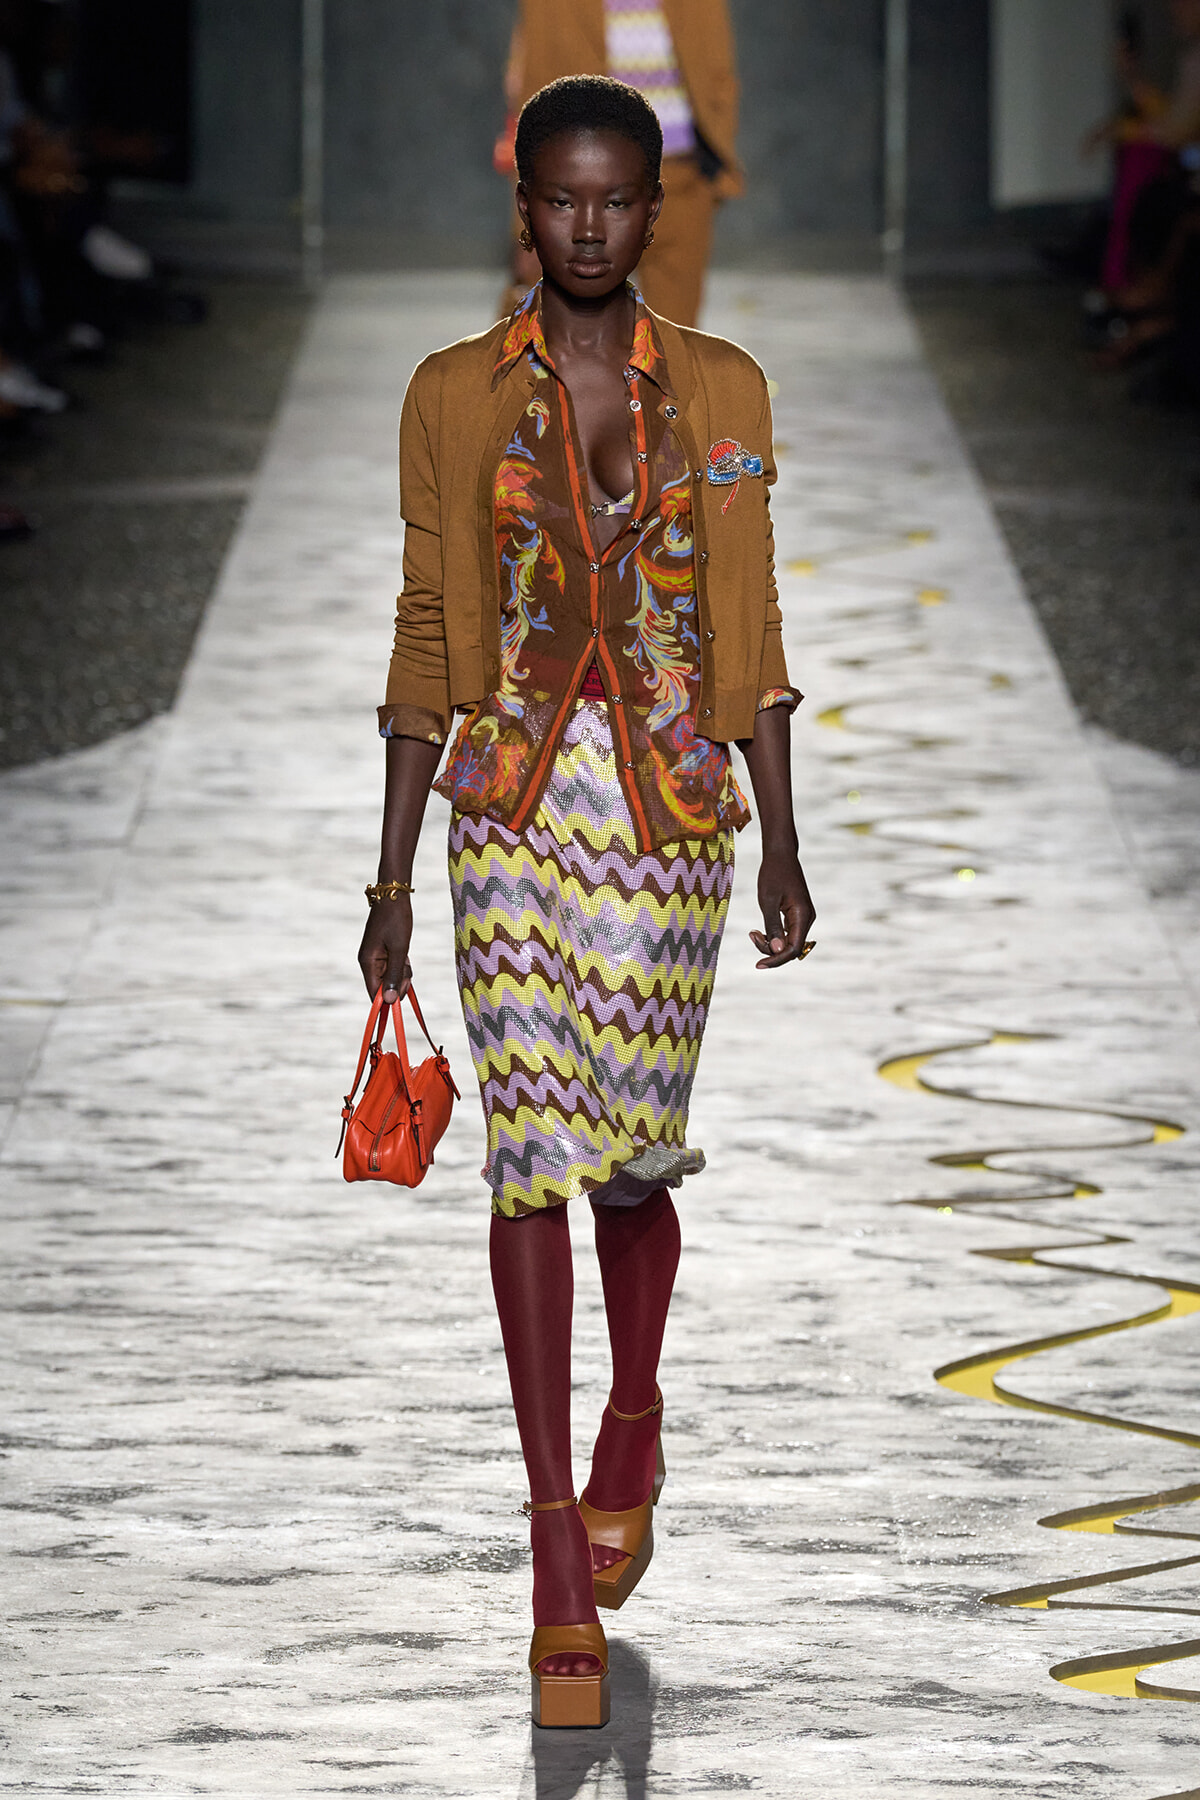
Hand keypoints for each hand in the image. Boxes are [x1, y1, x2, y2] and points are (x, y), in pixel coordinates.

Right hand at [357, 896, 412, 1001]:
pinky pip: (394, 967)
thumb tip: (390, 1001)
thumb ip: (395, 975)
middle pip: (383, 986)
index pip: (374, 992)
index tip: (402, 998)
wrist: (395, 896)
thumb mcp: (399, 950)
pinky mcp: (384, 952)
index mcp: (367, 962)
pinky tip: (406, 955)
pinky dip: (402, 965)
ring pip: (391, 977)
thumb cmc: (396, 921)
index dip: (387, 999)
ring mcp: (376, 957)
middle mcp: (369, 962)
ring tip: (406, 958)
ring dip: (402, 973)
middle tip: (407, 971)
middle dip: (398, 983)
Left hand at [750, 848, 815, 969]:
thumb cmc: (772, 874)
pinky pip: (787, 934)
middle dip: (770, 950)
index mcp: (803, 916)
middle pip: (791, 948)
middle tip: (751, 936)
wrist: (780, 854)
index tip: (758, 965)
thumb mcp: (768, 901)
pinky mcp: (797, 915)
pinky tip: (759, 931)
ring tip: (753, 933)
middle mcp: (807, 919)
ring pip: (788, 942)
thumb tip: (776, 951)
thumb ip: (772, 927)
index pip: (793, 949)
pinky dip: (773, 936)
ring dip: (770, 943)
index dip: (776, 960)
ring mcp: (803, 917)